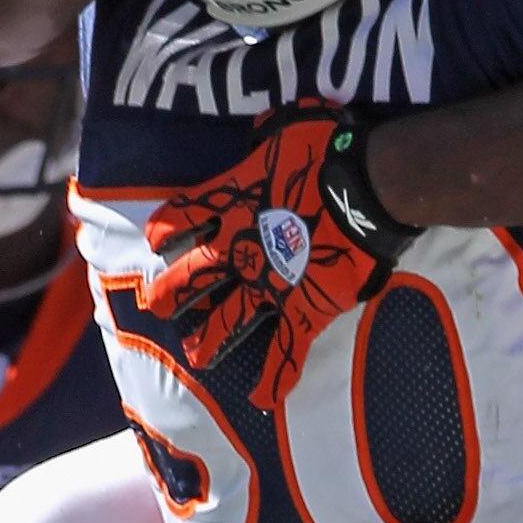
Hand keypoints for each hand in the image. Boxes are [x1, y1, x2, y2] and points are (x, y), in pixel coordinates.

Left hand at [140, 104, 409, 411]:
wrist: (367, 186)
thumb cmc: (332, 147)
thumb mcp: (292, 123)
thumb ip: (270, 131)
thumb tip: (264, 128)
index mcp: (231, 203)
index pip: (180, 217)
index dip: (166, 228)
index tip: (156, 239)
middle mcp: (239, 249)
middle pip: (191, 275)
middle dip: (170, 291)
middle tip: (154, 302)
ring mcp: (269, 285)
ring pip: (228, 320)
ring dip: (209, 339)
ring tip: (195, 354)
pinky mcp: (303, 310)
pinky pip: (287, 352)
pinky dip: (276, 378)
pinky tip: (264, 399)